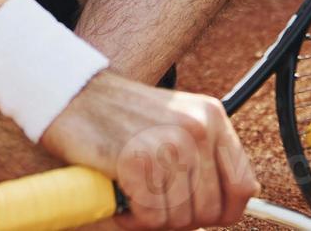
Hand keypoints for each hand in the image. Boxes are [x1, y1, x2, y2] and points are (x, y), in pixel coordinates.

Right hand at [41, 72, 258, 228]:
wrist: (68, 92)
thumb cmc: (114, 114)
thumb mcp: (171, 122)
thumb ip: (201, 157)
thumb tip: (227, 205)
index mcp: (210, 117)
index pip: (243, 186)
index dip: (221, 211)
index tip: (193, 212)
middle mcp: (197, 128)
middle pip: (209, 210)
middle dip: (177, 219)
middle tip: (148, 205)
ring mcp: (169, 144)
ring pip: (179, 218)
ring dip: (150, 220)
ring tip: (129, 198)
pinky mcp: (139, 160)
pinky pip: (149, 217)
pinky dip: (130, 220)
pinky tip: (117, 197)